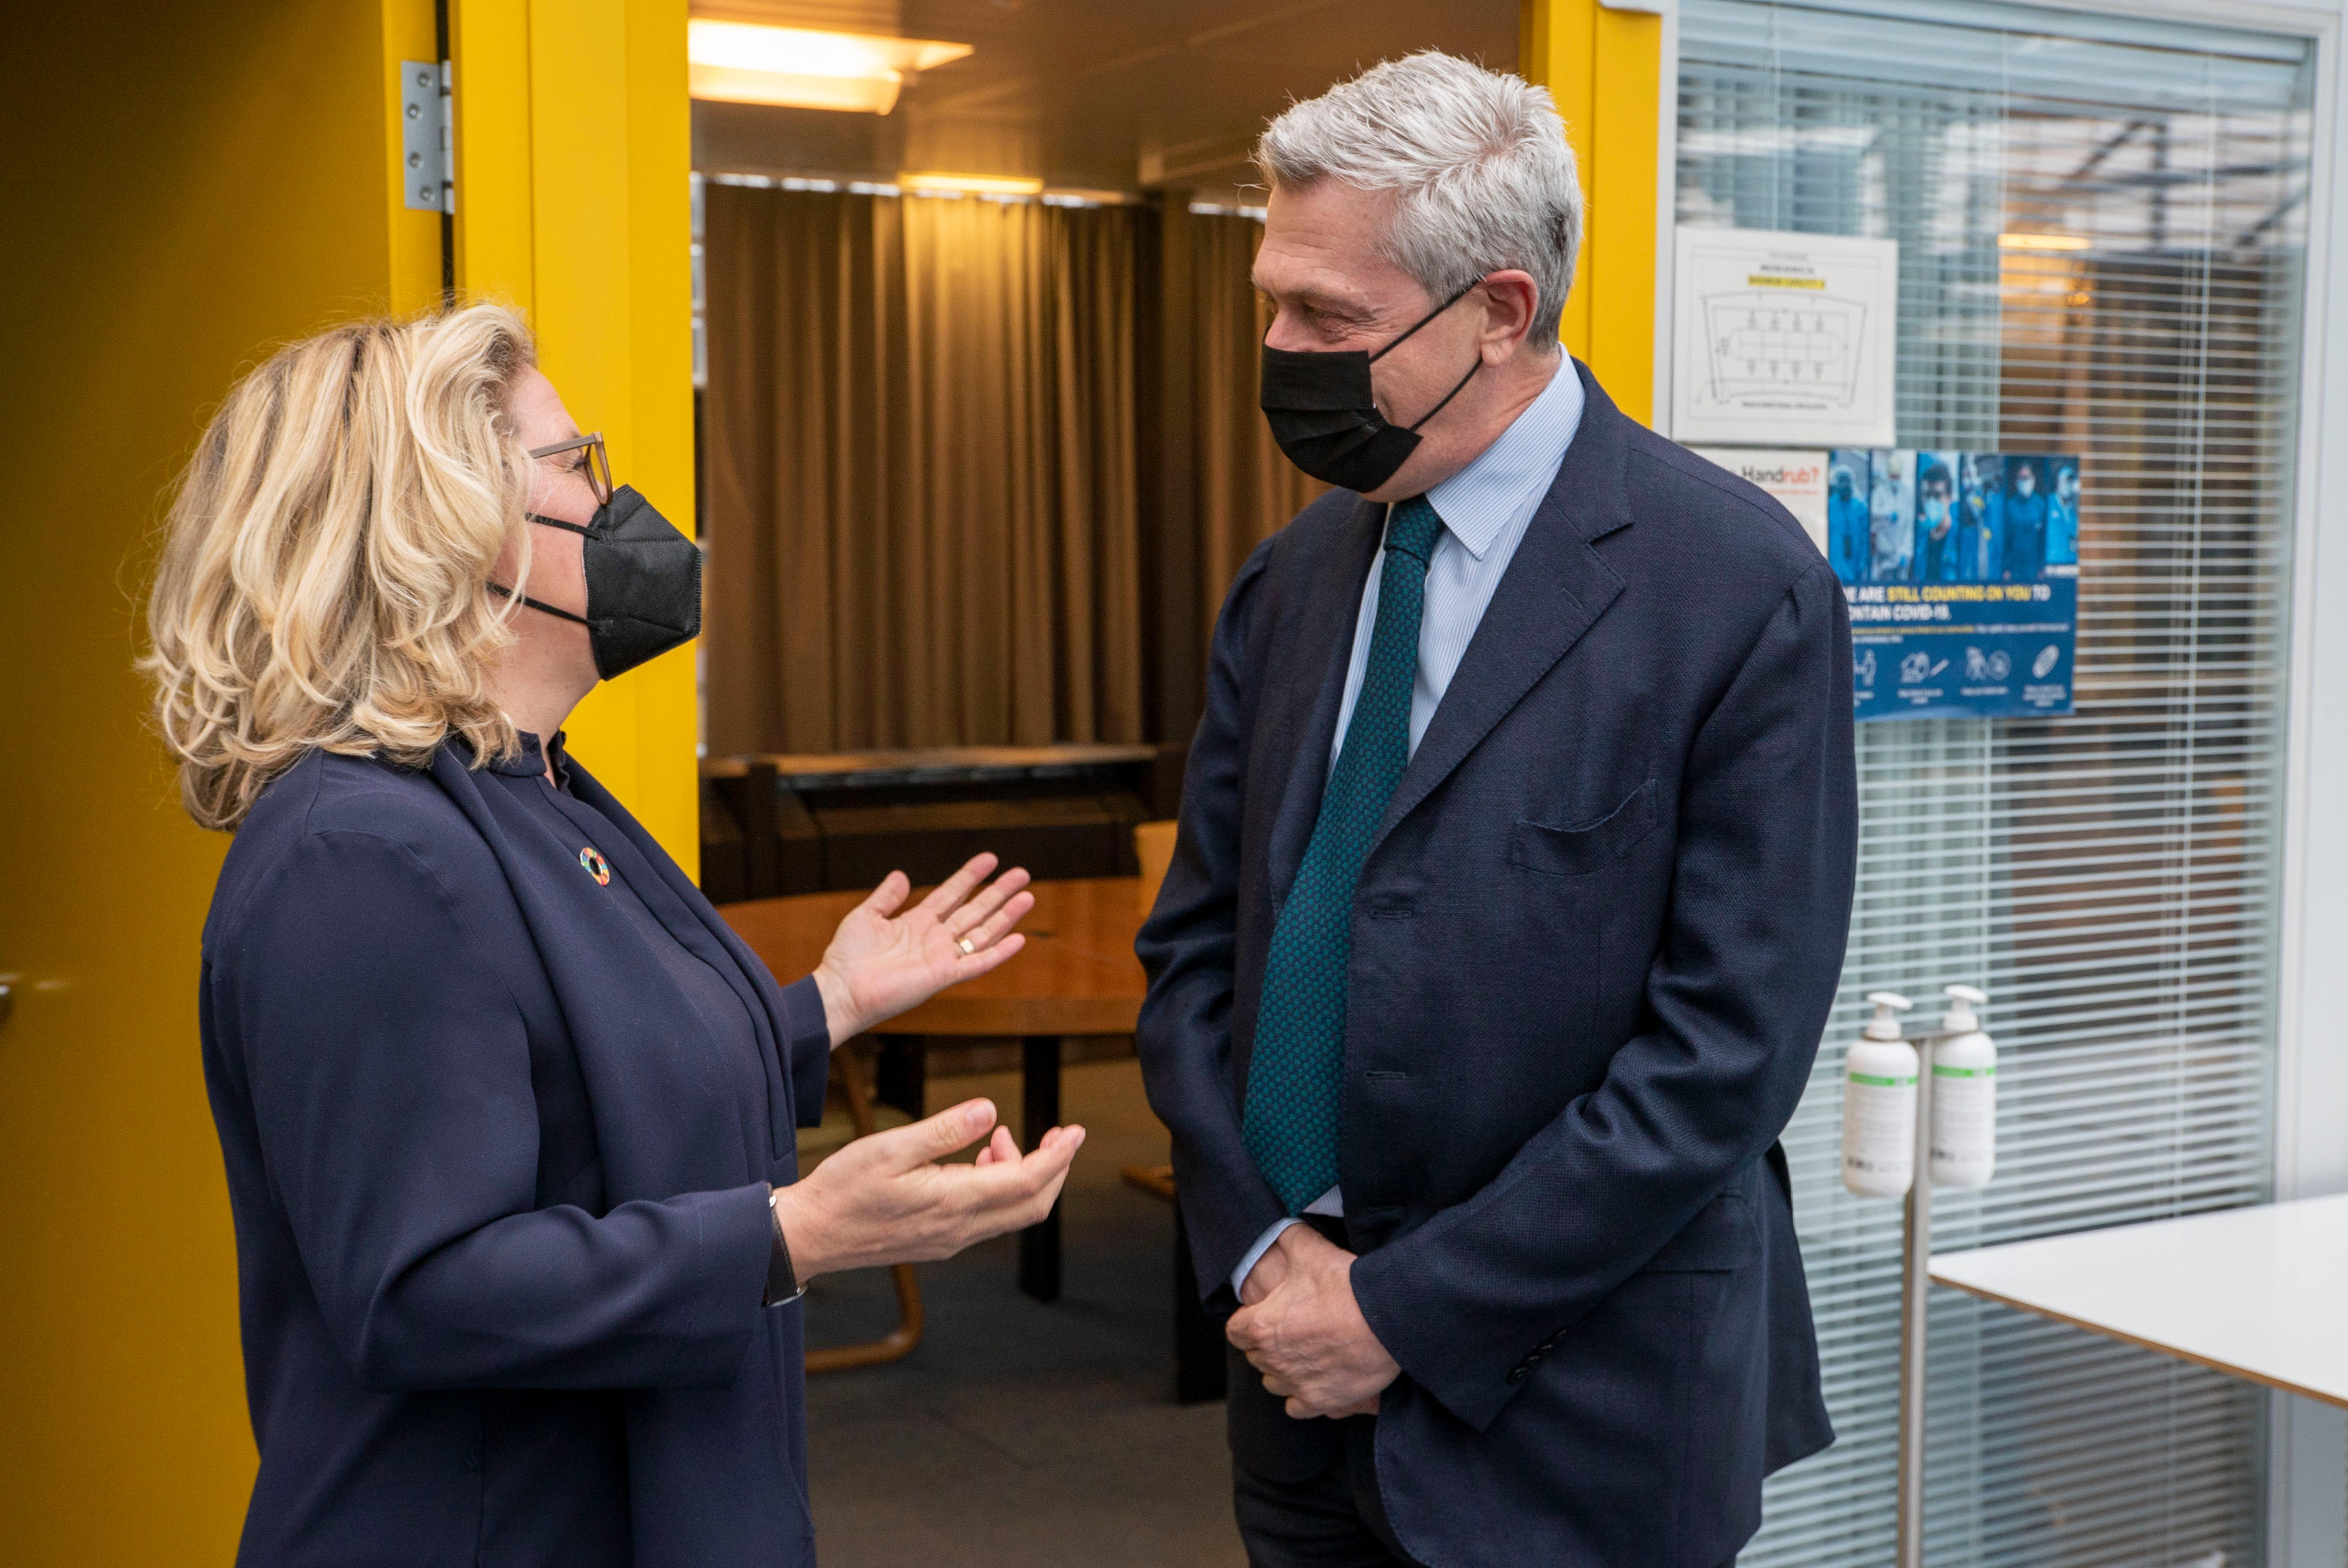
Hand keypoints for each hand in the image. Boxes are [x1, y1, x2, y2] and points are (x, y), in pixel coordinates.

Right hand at [772, 1097, 1083, 1278]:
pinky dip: (998, 1187)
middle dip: (1053, 1168)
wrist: (810, 1236)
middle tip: (1057, 1134)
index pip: (1027, 1182)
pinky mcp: (939, 1242)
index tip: (1076, 1131)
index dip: (1058, 1156)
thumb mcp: (891, 1148)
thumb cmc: (843, 1189)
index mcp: (954, 1203)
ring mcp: (951, 1240)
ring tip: (998, 1138)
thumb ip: (944, 1130)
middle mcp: (960, 1229)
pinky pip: (987, 1218)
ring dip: (1021, 1174)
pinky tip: (977, 1162)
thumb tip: (992, 1110)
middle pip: (1032, 1205)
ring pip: (1011, 1213)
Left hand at [811, 853, 1034, 1045]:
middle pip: (974, 910)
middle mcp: (934, 939)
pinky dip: (999, 952)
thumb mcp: (865, 916)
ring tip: (1027, 897)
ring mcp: (942, 957)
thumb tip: (902, 874)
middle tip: (1021, 874)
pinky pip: (978, 963)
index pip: (951, 894)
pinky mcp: (944, 976)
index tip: (990, 859)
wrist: (841, 990)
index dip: (971, 876)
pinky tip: (1019, 939)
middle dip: (998, 892)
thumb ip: (886, 896)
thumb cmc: (847, 957)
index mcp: (917, 923)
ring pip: (982, 933)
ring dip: (1005, 916)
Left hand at [1226, 1224, 1399, 1419]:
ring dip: (1281, 1370)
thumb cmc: (1345, 1285)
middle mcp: (1272, 1359)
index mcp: (1261, 1325)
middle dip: (1265, 1343)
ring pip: (1272, 1383)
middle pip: (1254, 1356)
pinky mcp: (1320, 1401)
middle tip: (1289, 1328)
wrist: (1386, 1319)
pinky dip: (1301, 1396)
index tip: (1264, 1313)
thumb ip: (1286, 1238)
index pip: (1235, 1330)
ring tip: (1300, 1354)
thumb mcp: (1309, 1249)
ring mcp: (1296, 1383)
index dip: (1247, 1320)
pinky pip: (1296, 1408)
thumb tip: (1278, 1229)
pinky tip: (1313, 1381)